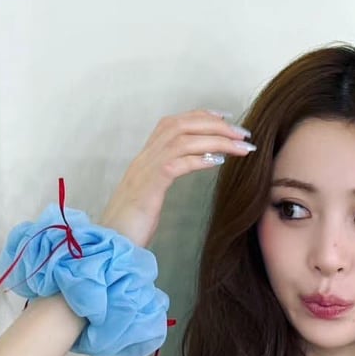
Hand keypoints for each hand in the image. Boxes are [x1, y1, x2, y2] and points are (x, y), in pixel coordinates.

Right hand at [100, 109, 255, 245]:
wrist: (111, 240)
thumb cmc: (131, 223)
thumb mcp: (151, 194)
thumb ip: (166, 176)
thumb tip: (192, 165)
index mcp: (146, 157)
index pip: (175, 123)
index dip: (201, 116)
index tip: (226, 118)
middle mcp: (145, 157)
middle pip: (182, 125)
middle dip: (216, 125)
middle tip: (243, 133)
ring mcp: (146, 169)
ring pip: (184, 140)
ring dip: (216, 140)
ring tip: (241, 147)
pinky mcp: (150, 185)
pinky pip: (178, 163)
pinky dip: (200, 159)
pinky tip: (219, 161)